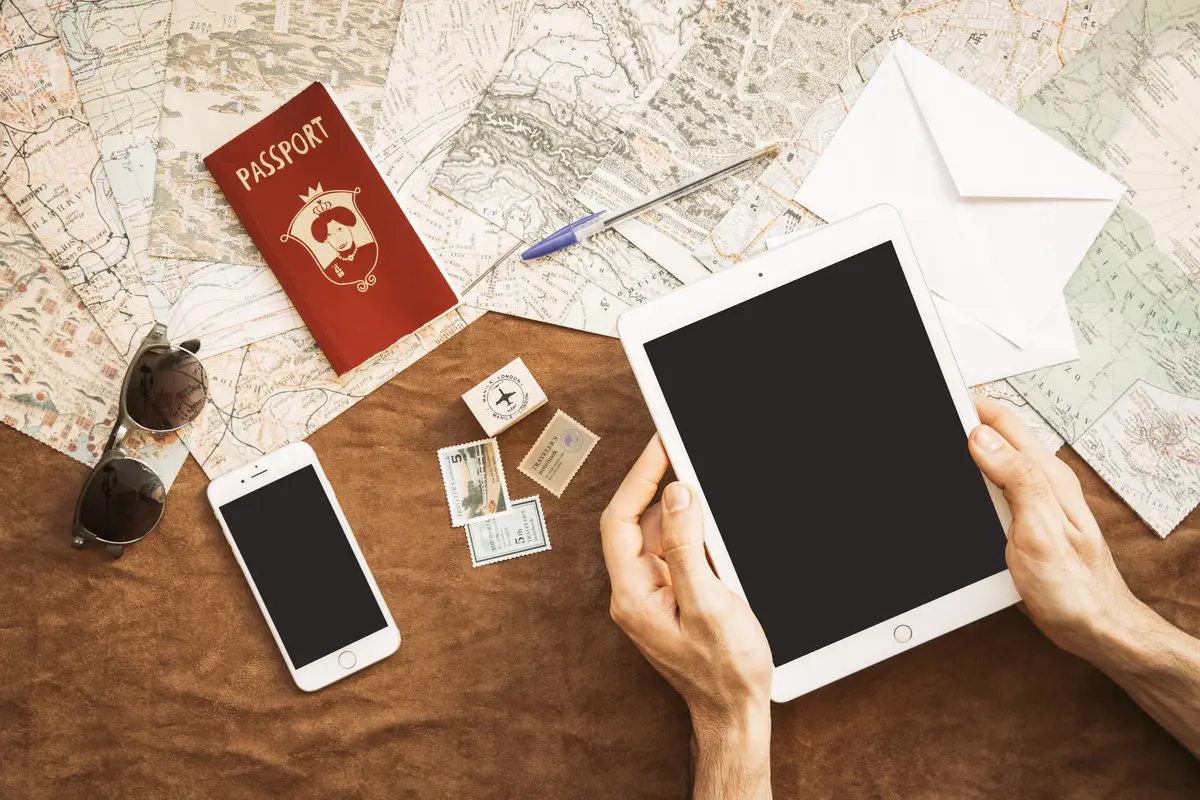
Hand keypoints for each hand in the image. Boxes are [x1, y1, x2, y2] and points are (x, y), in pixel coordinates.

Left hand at [600, 435, 771, 739]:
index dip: (638, 478)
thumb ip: (689, 547)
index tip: (661, 446)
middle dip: (656, 484)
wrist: (734, 713)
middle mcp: (635, 591)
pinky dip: (690, 529)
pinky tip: (708, 518)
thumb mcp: (710, 604)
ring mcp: (653, 594)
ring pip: (656, 534)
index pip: (620, 520)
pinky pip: (674, 551)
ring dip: (676, 506)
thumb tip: (678, 494)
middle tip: (679, 448)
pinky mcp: (673, 597)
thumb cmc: (724, 671)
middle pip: (635, 522)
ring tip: (698, 473)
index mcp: (632, 594)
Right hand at [967, 395, 1141, 658]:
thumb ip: (1017, 480)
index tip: (941, 398)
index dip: (971, 406)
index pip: (1004, 423)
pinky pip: (997, 488)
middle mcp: (1044, 484)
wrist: (1095, 628)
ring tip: (942, 438)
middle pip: (998, 438)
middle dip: (967, 421)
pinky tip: (963, 485)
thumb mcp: (1041, 532)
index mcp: (1047, 477)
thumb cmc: (1075, 589)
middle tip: (934, 414)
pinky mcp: (1027, 522)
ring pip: (995, 462)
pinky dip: (975, 479)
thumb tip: (982, 438)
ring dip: (969, 450)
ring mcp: (1036, 502)